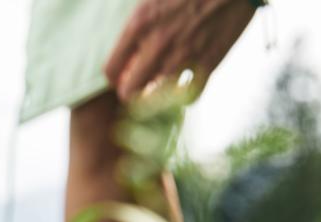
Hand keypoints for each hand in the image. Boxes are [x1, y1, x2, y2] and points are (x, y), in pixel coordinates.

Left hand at [105, 0, 254, 101]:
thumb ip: (137, 25)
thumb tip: (128, 52)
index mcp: (140, 23)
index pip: (110, 69)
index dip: (115, 78)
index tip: (123, 76)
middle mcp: (159, 43)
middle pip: (129, 91)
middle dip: (130, 92)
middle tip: (138, 87)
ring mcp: (184, 55)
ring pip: (156, 99)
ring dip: (154, 98)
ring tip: (157, 90)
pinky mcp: (210, 62)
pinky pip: (190, 96)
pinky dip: (184, 96)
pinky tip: (184, 87)